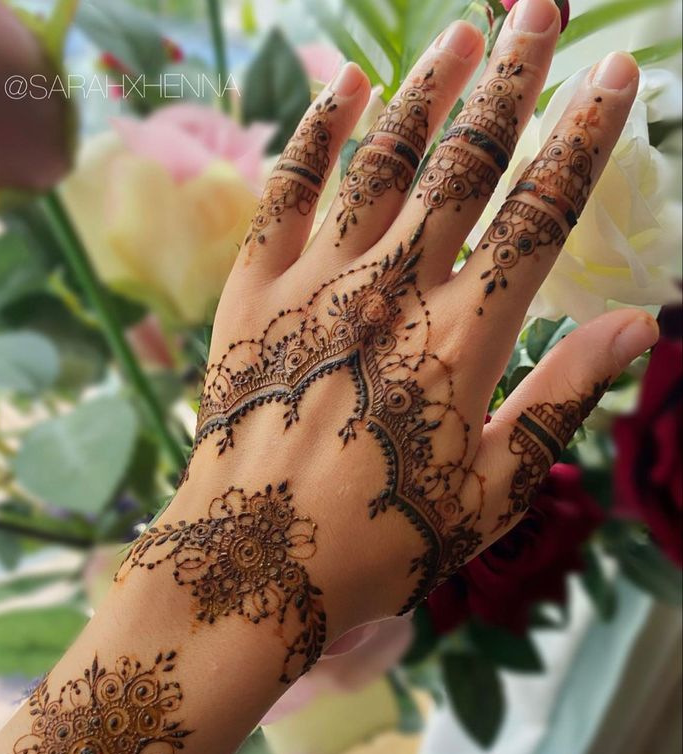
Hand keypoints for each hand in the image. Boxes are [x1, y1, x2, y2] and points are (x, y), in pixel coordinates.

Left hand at [117, 0, 656, 683]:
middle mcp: (390, 290)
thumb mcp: (492, 492)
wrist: (251, 564)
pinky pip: (283, 193)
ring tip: (463, 32)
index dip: (583, 139)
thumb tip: (637, 326)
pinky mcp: (251, 294)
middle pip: (464, 162)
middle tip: (540, 8)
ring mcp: (313, 285)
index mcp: (460, 339)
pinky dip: (313, 133)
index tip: (615, 75)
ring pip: (381, 162)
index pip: (539, 214)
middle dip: (511, 79)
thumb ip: (562, 400)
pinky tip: (343, 85)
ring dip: (425, 89)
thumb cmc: (381, 541)